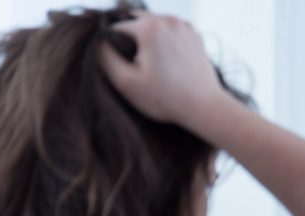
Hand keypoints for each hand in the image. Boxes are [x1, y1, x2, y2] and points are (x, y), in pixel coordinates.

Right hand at [97, 11, 226, 131]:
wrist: (206, 108)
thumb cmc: (165, 99)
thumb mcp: (126, 82)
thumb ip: (105, 57)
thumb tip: (98, 41)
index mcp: (149, 26)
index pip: (115, 28)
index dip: (111, 47)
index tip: (120, 67)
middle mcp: (167, 19)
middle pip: (134, 22)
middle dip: (129, 39)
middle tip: (135, 65)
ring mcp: (184, 26)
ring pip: (152, 24)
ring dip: (146, 38)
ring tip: (149, 64)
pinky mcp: (195, 35)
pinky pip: (170, 31)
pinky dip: (163, 40)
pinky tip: (165, 61)